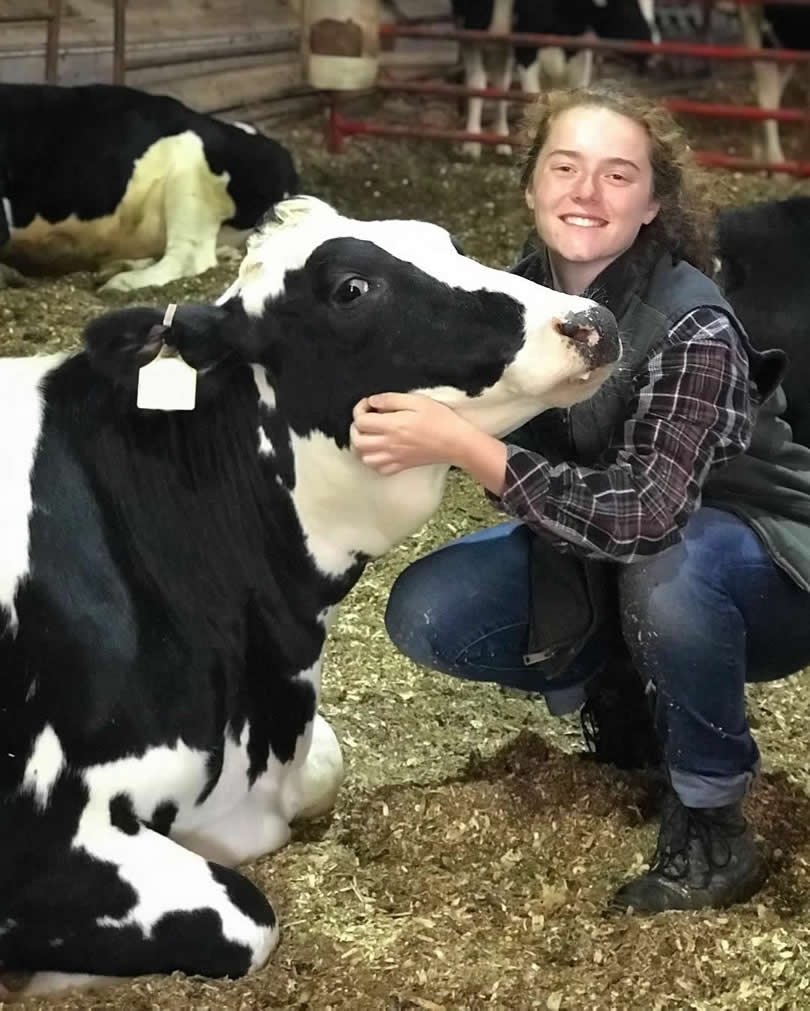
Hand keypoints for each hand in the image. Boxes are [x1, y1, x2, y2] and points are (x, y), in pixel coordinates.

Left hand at [350, 392, 475, 474]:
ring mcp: (394, 458)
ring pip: (364, 457)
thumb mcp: (417, 401)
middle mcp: (389, 444)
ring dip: (362, 445)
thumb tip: (372, 401)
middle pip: (358, 441)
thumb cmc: (440, 420)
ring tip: (371, 435)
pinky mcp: (401, 466)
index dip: (360, 409)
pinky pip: (378, 469)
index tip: (369, 404)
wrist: (456, 443)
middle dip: (356, 428)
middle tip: (366, 419)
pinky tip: (380, 450)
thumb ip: (391, 399)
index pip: (361, 421)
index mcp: (392, 426)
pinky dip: (374, 460)